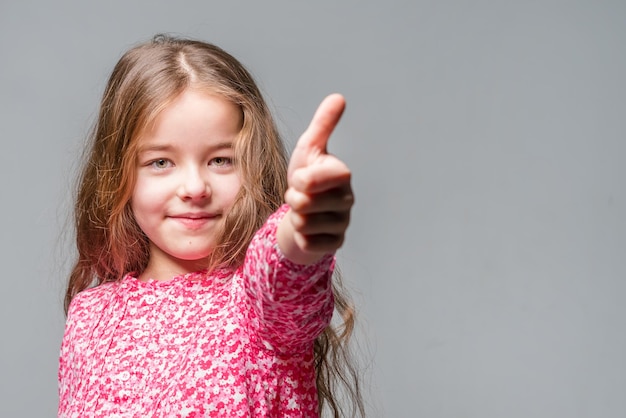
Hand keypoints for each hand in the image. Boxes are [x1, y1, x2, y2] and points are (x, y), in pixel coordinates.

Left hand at [278, 93, 353, 264]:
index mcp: (342, 174)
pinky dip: (300, 237)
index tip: (301, 178)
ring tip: (304, 210)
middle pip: (303, 203)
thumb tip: (338, 97)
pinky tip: (308, 229)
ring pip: (303, 224)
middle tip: (301, 195)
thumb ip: (323, 124)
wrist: (303, 210)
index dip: (299, 180)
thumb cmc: (307, 176)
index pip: (311, 179)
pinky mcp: (335, 244)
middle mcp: (347, 200)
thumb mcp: (309, 148)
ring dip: (295, 218)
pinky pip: (308, 243)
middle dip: (293, 199)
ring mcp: (343, 223)